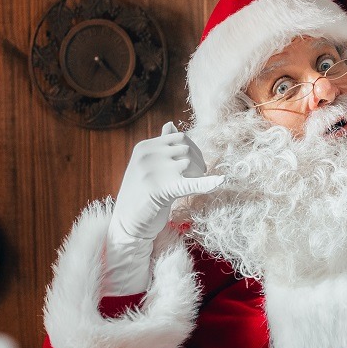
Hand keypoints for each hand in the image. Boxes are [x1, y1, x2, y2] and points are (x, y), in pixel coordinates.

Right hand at [109, 122, 223, 242]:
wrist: (127, 223)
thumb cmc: (140, 195)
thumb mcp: (147, 165)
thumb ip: (160, 147)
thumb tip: (171, 124)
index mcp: (144, 147)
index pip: (178, 137)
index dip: (193, 149)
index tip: (197, 164)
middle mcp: (147, 156)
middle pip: (186, 148)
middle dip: (199, 160)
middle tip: (200, 174)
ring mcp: (153, 172)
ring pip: (190, 162)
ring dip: (199, 173)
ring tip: (196, 183)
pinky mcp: (162, 190)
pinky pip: (191, 183)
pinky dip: (208, 183)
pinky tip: (220, 182)